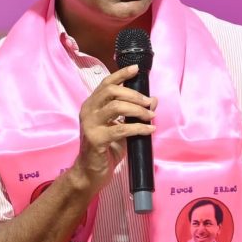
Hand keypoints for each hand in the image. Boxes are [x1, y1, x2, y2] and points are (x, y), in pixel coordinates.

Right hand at [73, 65, 155, 194]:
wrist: (90, 172)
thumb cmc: (107, 147)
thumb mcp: (122, 126)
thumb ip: (135, 113)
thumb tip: (153, 100)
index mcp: (92, 104)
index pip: (106, 83)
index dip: (121, 74)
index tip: (136, 69)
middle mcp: (88, 111)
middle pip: (111, 91)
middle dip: (134, 94)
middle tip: (148, 102)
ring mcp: (90, 125)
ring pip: (116, 107)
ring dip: (138, 110)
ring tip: (150, 116)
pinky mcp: (95, 139)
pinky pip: (121, 129)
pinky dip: (139, 128)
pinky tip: (149, 130)